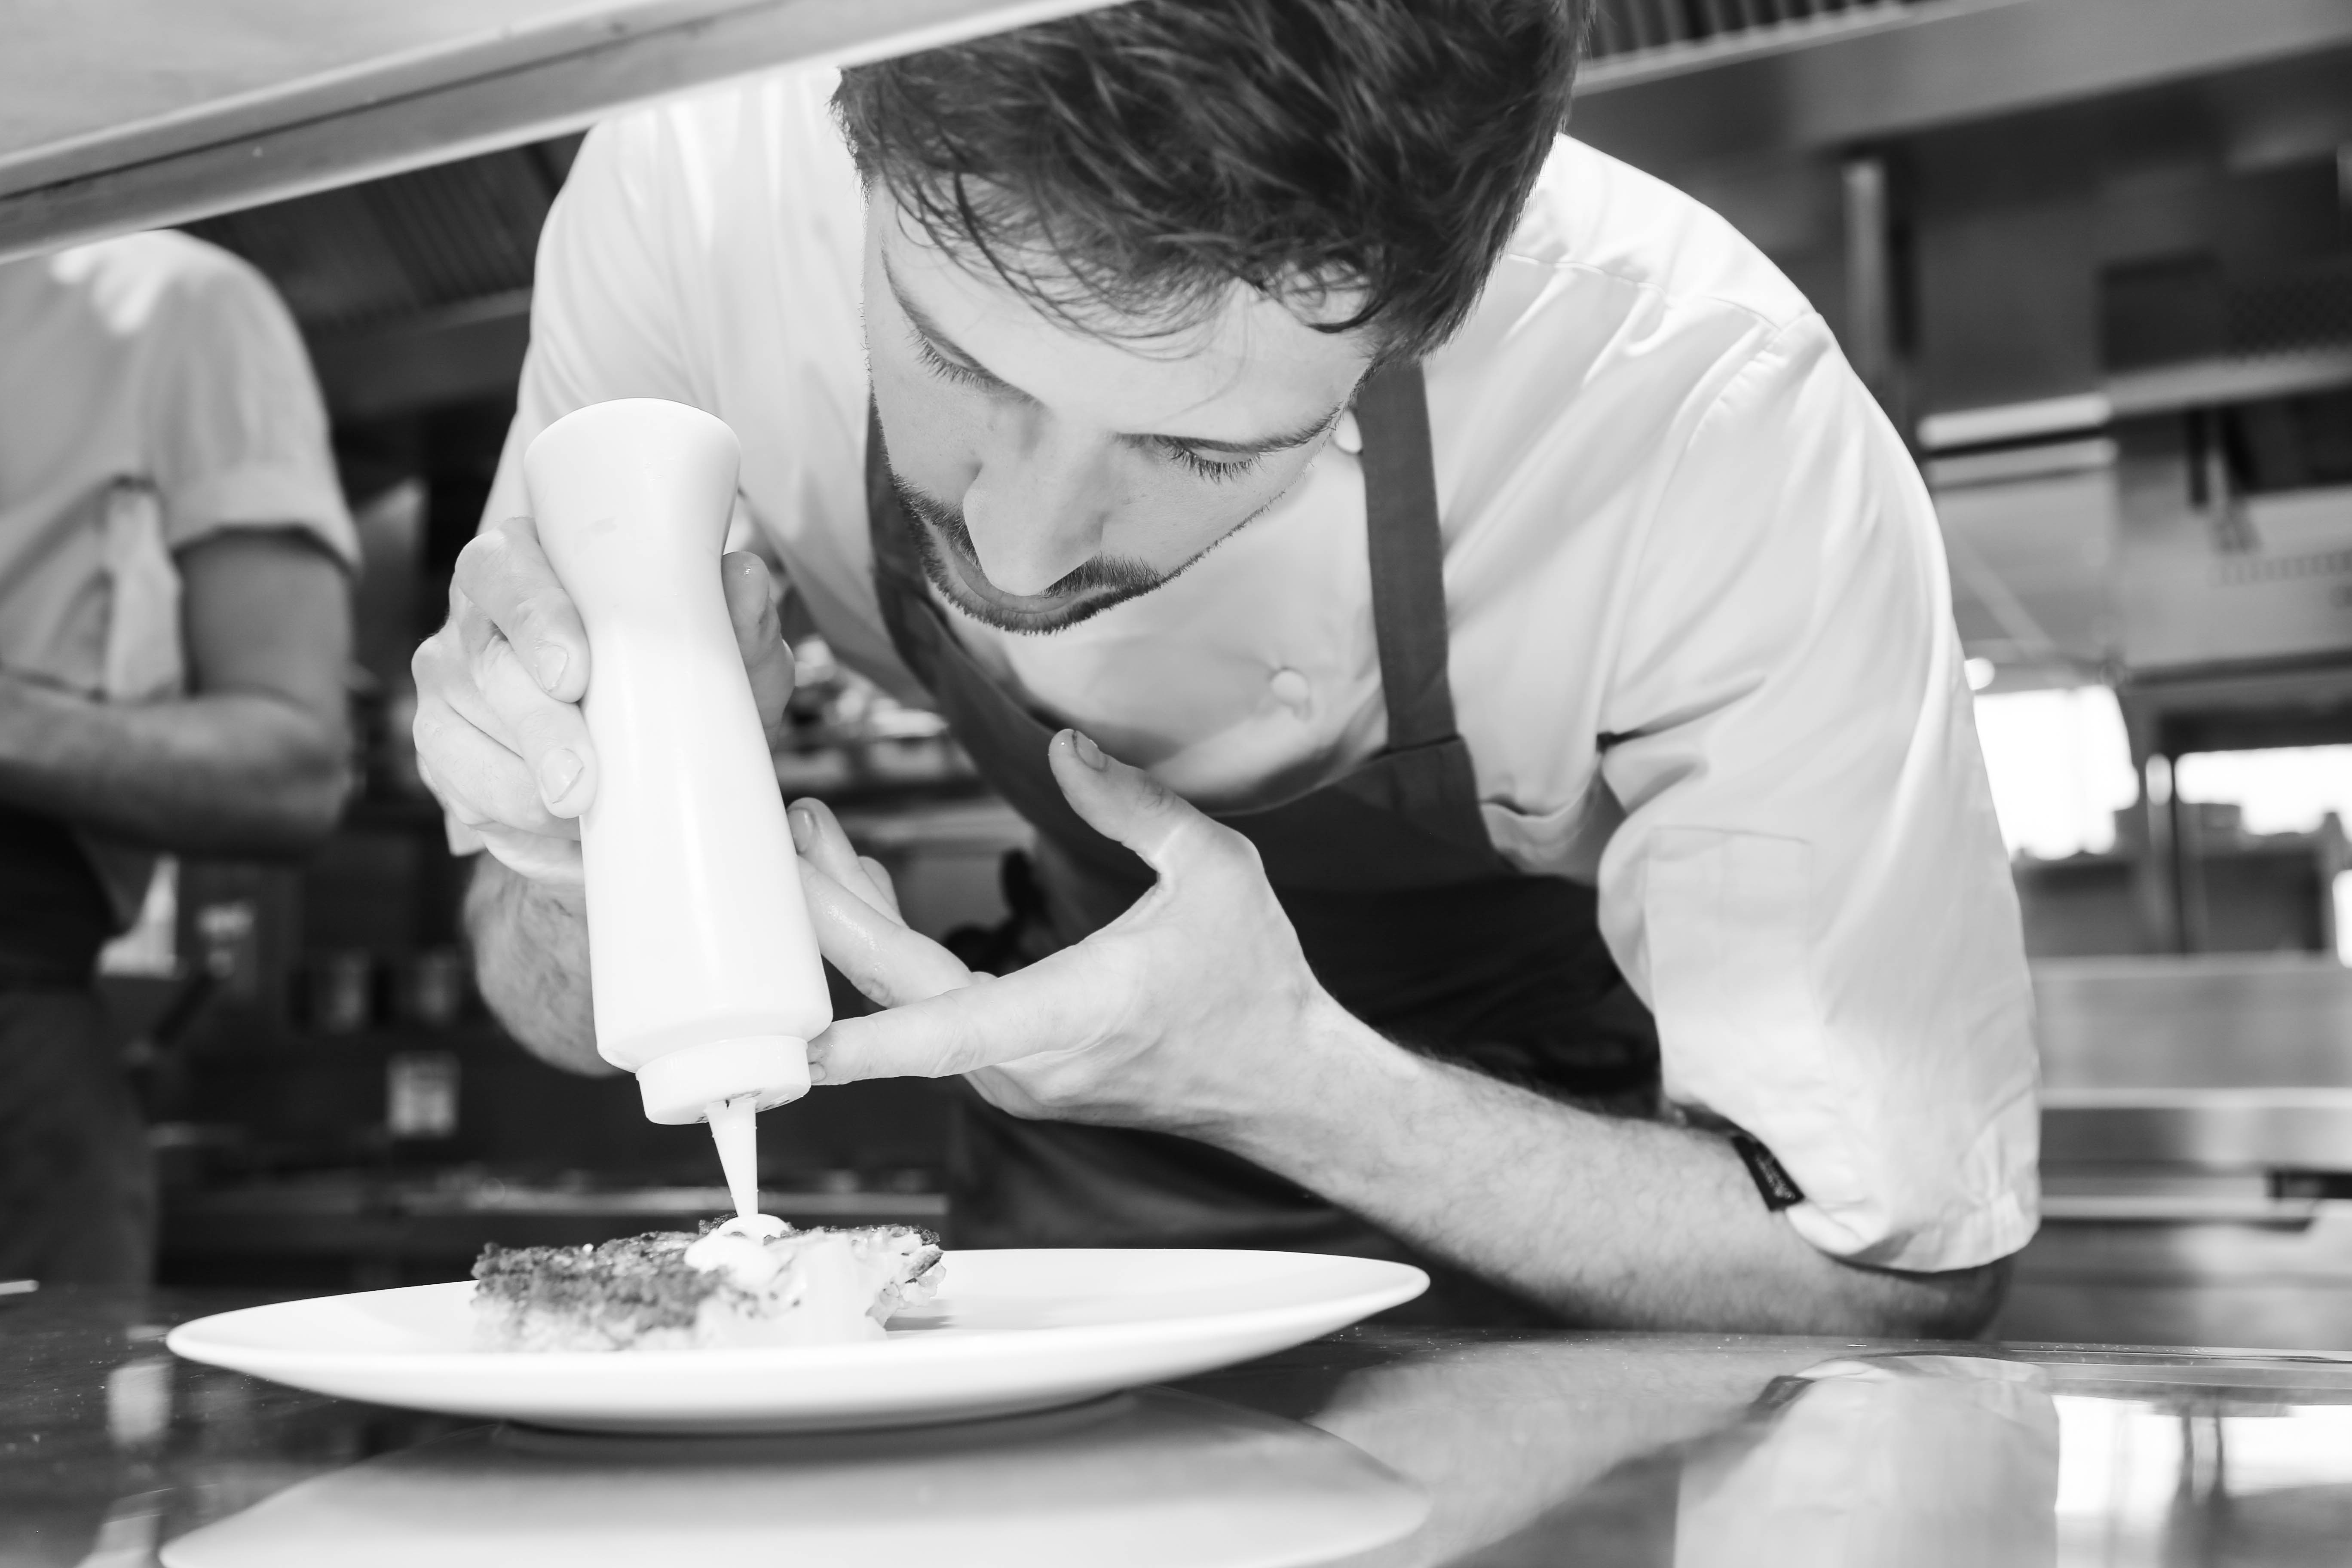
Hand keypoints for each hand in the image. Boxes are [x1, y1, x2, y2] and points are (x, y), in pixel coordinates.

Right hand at [411, 515, 795, 883]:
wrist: (665, 769)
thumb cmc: (686, 689)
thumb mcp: (729, 659)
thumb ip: (737, 618)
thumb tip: (745, 579)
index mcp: (534, 564)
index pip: (506, 569)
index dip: (534, 618)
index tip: (574, 673)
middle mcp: (478, 618)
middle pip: (487, 663)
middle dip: (538, 728)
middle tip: (580, 783)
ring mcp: (450, 685)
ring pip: (464, 737)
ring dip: (527, 788)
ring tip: (590, 817)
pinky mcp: (444, 752)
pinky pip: (464, 794)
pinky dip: (518, 823)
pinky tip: (566, 835)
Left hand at [795, 730, 1345, 1137]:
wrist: (1286, 1083)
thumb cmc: (1255, 981)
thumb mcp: (1213, 870)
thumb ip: (1133, 806)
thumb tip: (1066, 749)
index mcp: (1072, 1013)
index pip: (946, 1028)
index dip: (865, 1039)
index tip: (796, 1044)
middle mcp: (1028, 1062)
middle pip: (897, 991)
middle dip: (829, 909)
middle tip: (791, 828)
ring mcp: (1018, 1078)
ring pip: (907, 1003)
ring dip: (856, 927)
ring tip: (818, 843)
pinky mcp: (1018, 1076)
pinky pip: (930, 1015)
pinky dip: (894, 958)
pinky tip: (873, 899)